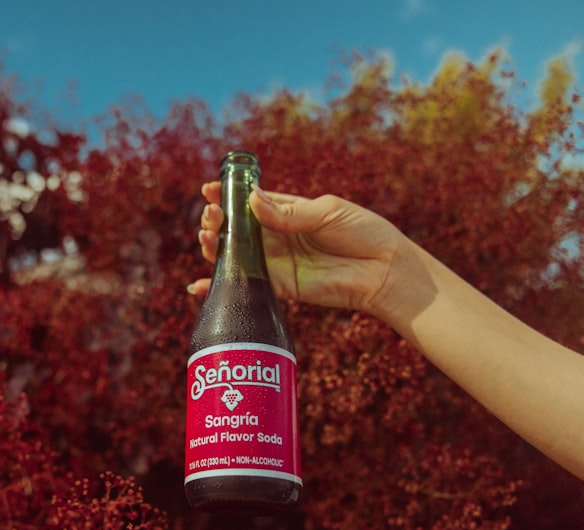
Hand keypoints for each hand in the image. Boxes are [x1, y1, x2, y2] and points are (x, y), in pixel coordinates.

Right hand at [189, 183, 407, 316]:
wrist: (384, 269)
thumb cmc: (362, 232)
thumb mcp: (326, 212)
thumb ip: (288, 212)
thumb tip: (252, 200)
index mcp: (287, 211)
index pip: (249, 201)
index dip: (227, 195)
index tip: (209, 189)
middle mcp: (277, 237)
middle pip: (236, 229)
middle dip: (217, 221)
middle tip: (211, 216)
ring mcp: (277, 262)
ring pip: (236, 255)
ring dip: (215, 247)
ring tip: (207, 238)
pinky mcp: (281, 287)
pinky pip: (247, 285)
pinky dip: (221, 286)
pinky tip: (199, 286)